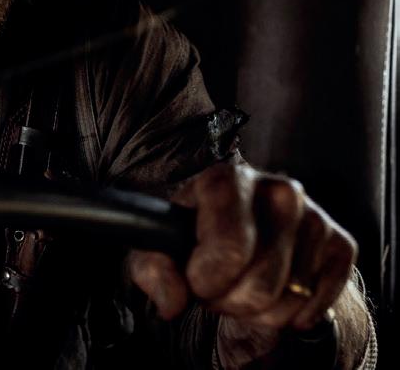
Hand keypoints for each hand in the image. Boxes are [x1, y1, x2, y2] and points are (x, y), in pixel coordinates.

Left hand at [129, 163, 356, 331]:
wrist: (235, 232)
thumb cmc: (192, 238)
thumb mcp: (158, 247)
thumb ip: (152, 269)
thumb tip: (171, 301)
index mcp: (227, 180)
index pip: (229, 249)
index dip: (207, 281)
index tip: (195, 279)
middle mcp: (279, 190)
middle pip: (260, 284)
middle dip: (229, 300)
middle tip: (218, 285)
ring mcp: (314, 216)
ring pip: (289, 298)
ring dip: (258, 310)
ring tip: (242, 285)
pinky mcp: (341, 243)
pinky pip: (319, 301)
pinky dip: (292, 314)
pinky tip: (272, 293)